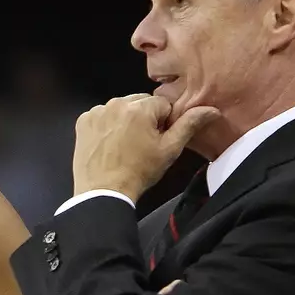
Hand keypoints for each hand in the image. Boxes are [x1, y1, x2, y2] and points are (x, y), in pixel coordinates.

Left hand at [72, 94, 221, 201]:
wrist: (103, 192)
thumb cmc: (139, 172)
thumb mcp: (169, 150)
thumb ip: (189, 125)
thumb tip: (211, 110)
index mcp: (139, 107)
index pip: (163, 104)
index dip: (164, 123)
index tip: (157, 141)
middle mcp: (116, 103)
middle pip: (141, 103)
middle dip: (145, 118)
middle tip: (142, 145)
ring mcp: (97, 111)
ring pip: (122, 108)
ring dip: (126, 120)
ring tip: (125, 146)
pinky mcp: (83, 121)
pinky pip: (103, 116)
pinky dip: (107, 125)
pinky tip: (110, 144)